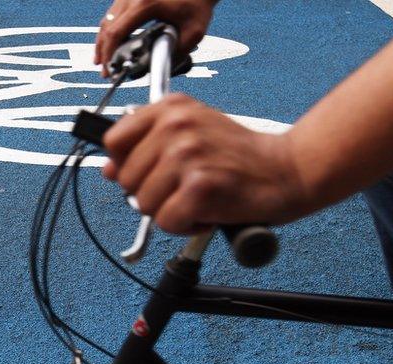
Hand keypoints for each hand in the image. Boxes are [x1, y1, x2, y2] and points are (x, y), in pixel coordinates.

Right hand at [95, 0, 215, 75]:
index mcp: (145, 4)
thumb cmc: (197, 4)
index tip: (110, 70)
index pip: (116, 33)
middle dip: (103, 52)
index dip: (109, 55)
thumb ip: (175, 53)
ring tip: (103, 61)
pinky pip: (113, 15)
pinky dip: (109, 32)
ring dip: (103, 42)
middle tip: (105, 71)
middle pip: (107, 28)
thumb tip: (156, 69)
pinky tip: (109, 44)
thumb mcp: (193, 33)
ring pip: (107, 21)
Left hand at [102, 94, 312, 233]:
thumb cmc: (236, 155)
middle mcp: (176, 126)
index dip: (125, 163)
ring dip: (169, 210)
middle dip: (150, 192)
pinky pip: (165, 222)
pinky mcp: (200, 186)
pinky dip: (185, 225)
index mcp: (170, 108)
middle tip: (185, 185)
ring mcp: (187, 155)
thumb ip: (145, 145)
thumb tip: (107, 169)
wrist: (285, 170)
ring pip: (142, 204)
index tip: (149, 169)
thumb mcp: (189, 133)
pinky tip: (206, 211)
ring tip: (197, 196)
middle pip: (125, 179)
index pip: (114, 140)